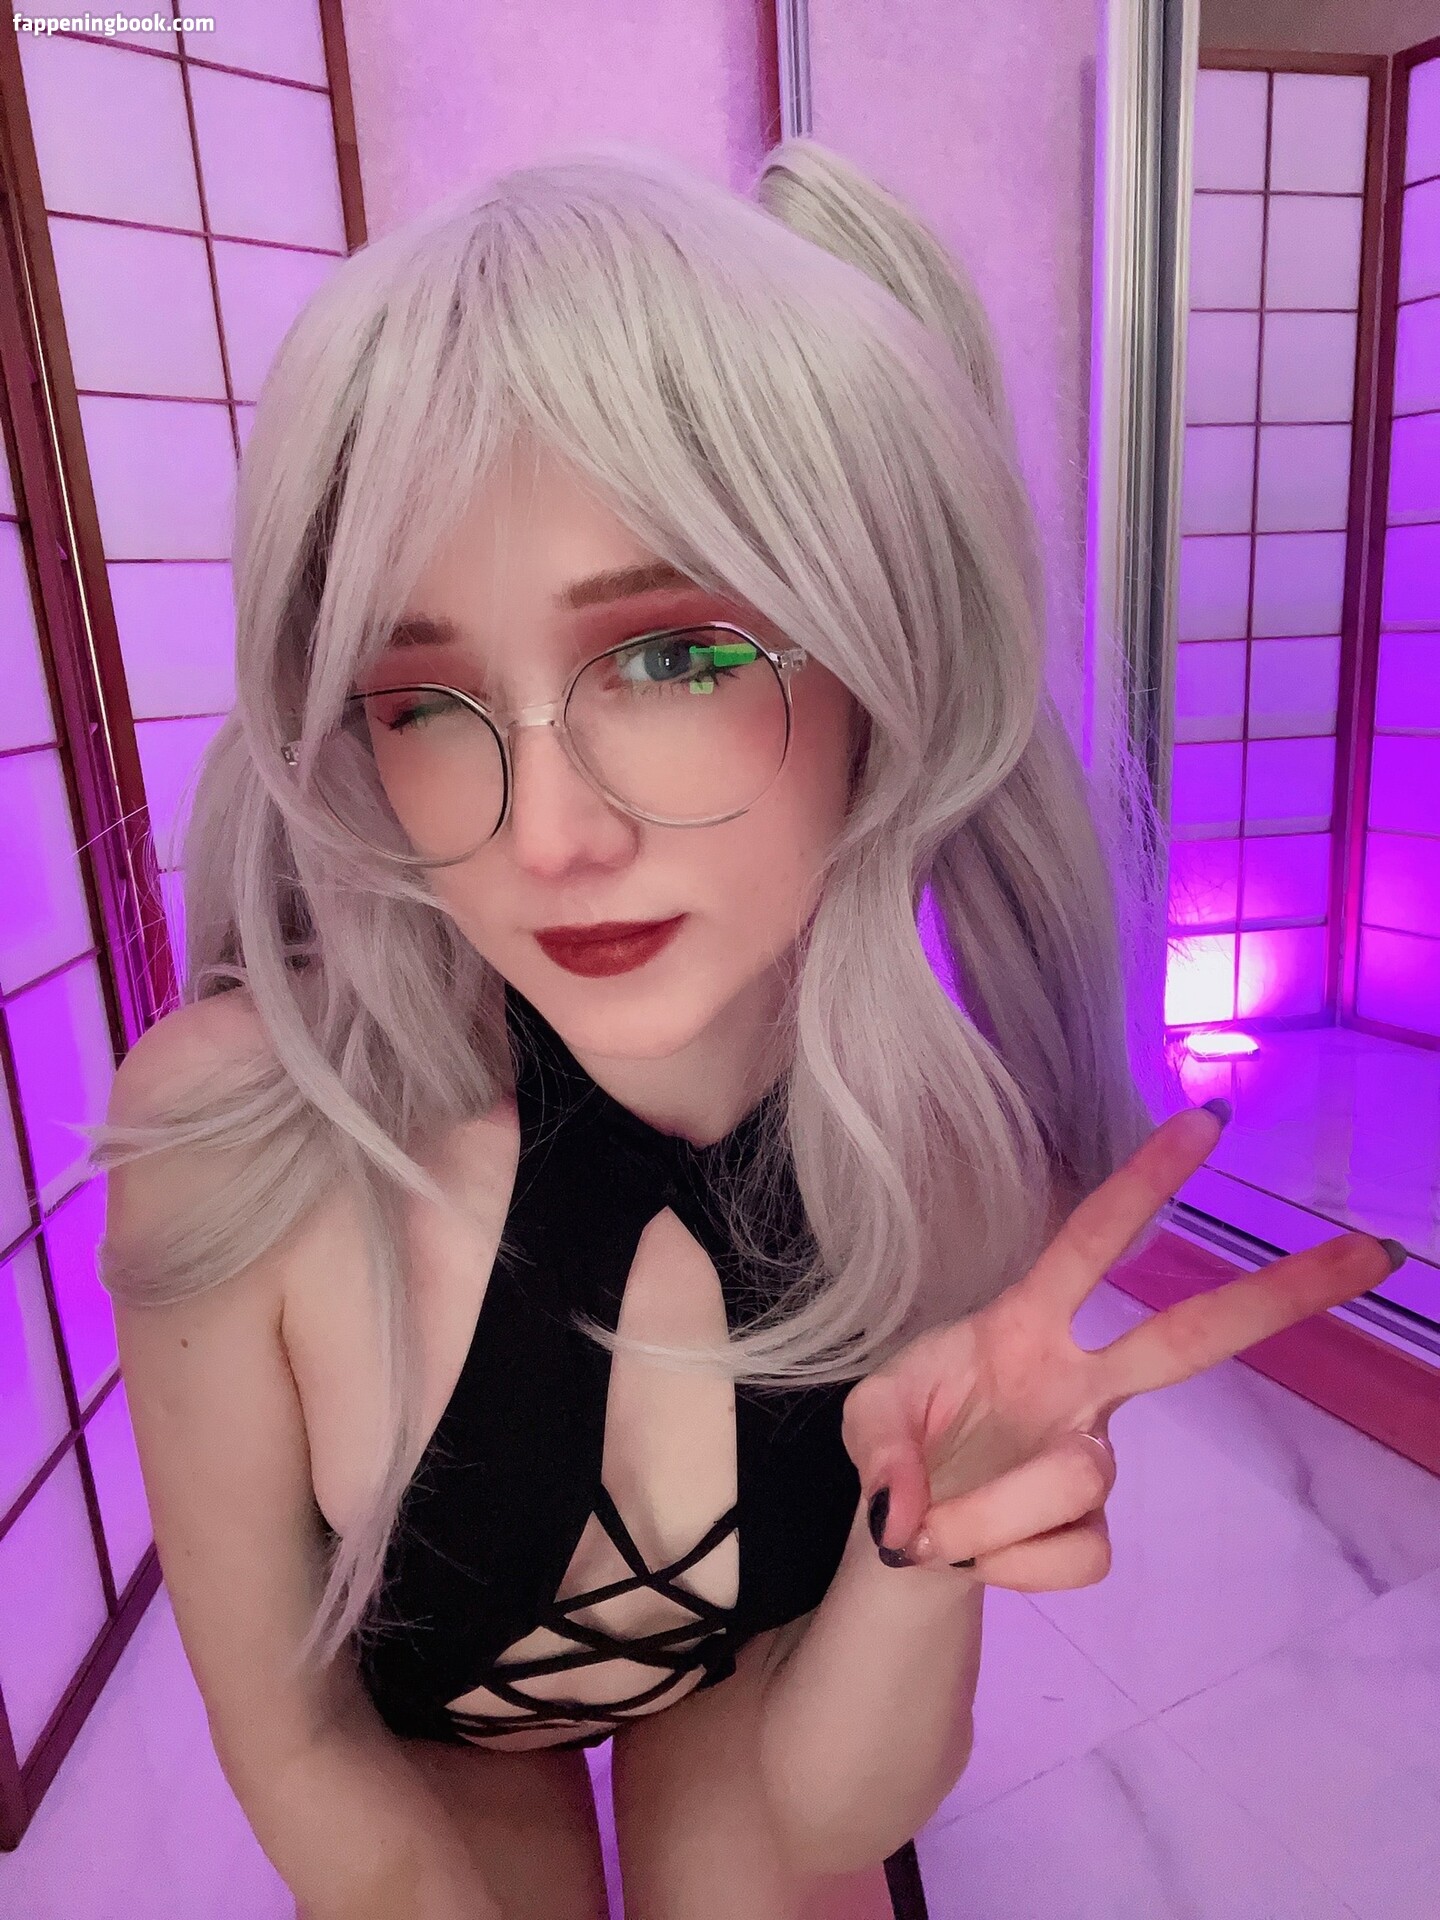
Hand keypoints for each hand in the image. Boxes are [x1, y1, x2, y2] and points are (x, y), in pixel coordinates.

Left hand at [842, 1103, 1402, 1591]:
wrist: (906, 1535)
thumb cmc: (902, 1445)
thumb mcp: (865, 1422)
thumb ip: (878, 1451)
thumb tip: (910, 1512)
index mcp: (1025, 1323)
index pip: (1091, 1241)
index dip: (1143, 1183)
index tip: (1206, 1121)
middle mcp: (1079, 1380)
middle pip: (1191, 1336)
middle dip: (1278, 1296)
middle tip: (1369, 1252)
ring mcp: (1095, 1454)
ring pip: (1081, 1475)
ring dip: (993, 1510)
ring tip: (936, 1528)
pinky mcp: (1096, 1530)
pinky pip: (1072, 1553)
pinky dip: (1005, 1564)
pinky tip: (979, 1555)